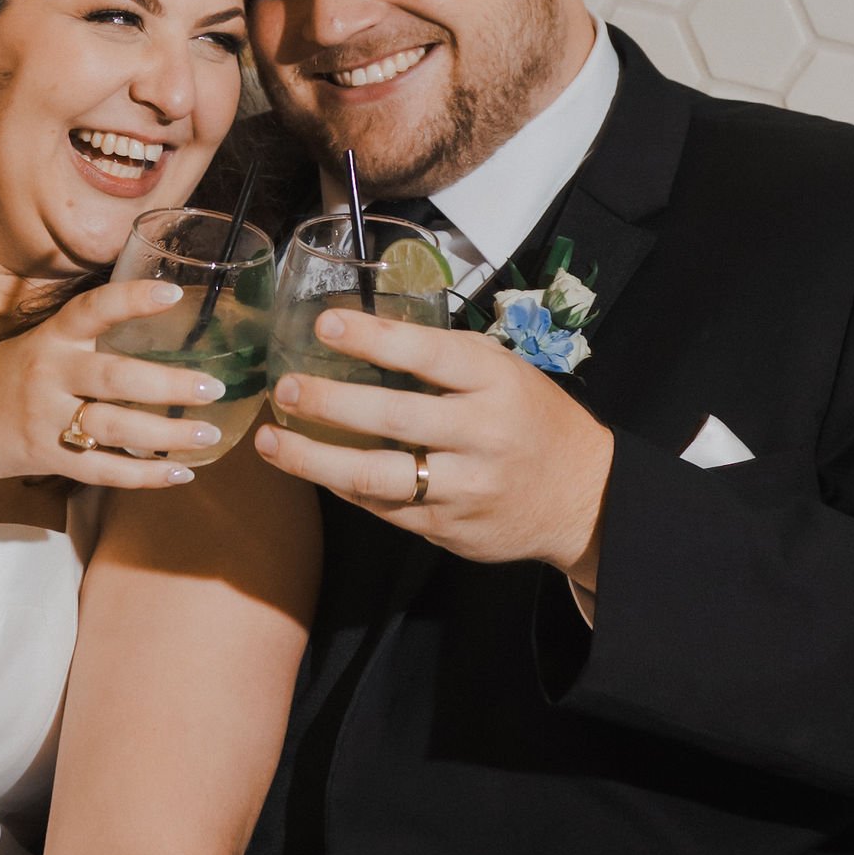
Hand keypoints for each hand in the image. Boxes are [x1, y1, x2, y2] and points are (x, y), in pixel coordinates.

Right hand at [0, 280, 224, 495]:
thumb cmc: (17, 373)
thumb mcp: (47, 341)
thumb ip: (95, 335)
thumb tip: (171, 320)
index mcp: (53, 336)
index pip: (93, 309)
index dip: (132, 299)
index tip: (174, 293)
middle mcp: (50, 373)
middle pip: (114, 377)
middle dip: (168, 384)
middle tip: (212, 387)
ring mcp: (46, 418)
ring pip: (113, 427)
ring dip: (166, 434)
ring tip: (208, 436)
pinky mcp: (48, 458)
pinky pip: (102, 470)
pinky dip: (144, 475)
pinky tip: (180, 474)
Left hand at [256, 307, 613, 593]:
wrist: (582, 498)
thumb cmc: (531, 418)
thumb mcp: (504, 372)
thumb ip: (444, 358)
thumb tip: (361, 331)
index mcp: (497, 382)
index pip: (429, 355)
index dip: (374, 339)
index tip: (325, 325)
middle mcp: (483, 434)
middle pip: (394, 417)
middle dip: (330, 403)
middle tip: (284, 389)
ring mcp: (465, 487)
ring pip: (377, 476)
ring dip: (315, 459)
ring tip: (271, 443)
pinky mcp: (448, 529)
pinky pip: (383, 508)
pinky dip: (342, 487)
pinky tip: (313, 469)